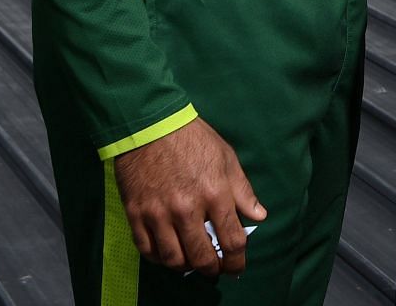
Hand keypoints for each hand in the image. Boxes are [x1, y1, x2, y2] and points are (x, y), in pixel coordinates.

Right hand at [113, 117, 265, 275]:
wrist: (151, 124)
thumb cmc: (193, 138)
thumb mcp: (226, 158)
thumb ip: (243, 190)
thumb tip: (258, 216)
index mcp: (215, 193)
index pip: (232, 240)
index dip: (237, 261)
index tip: (237, 267)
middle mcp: (187, 208)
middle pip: (202, 257)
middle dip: (212, 270)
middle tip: (215, 270)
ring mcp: (159, 213)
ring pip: (173, 259)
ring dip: (186, 266)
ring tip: (192, 262)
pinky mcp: (136, 214)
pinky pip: (147, 249)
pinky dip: (159, 258)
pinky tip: (168, 253)